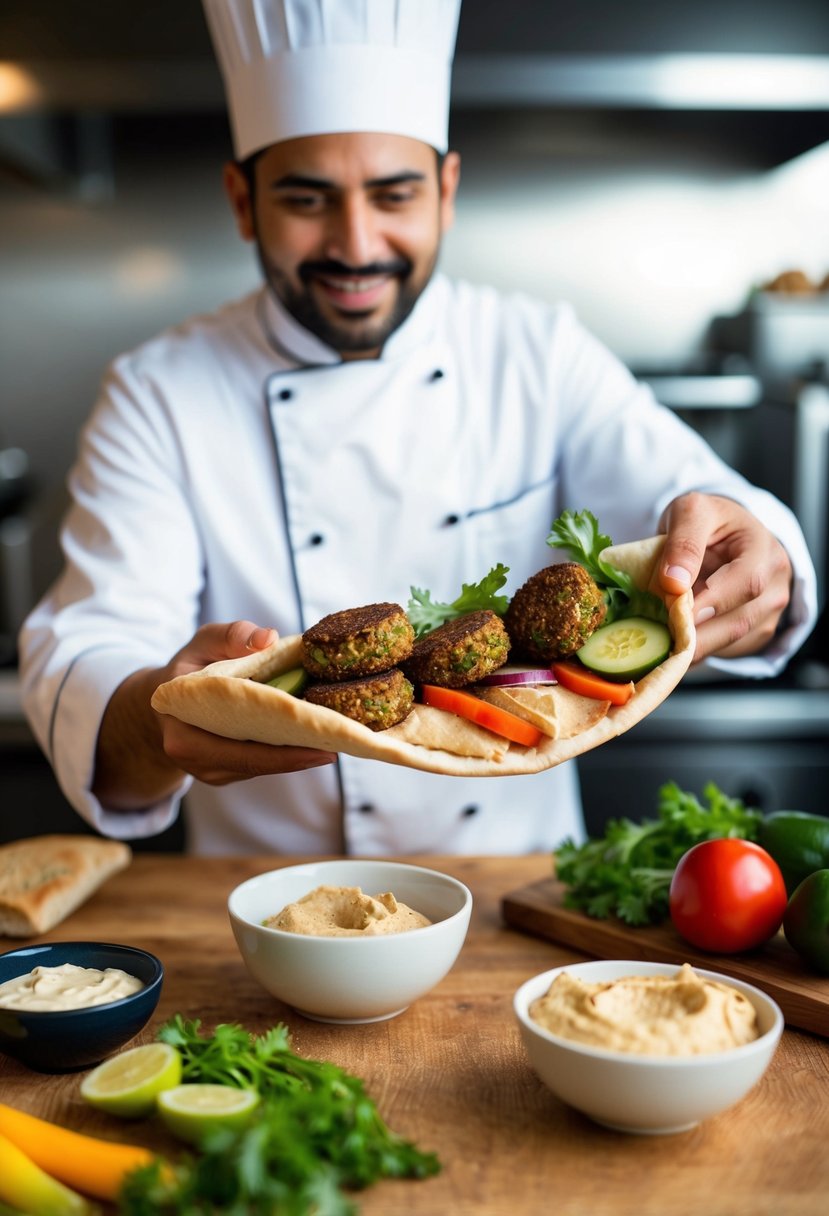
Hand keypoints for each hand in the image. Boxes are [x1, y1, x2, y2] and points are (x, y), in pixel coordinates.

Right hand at [157, 620, 336, 784]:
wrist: (165, 698)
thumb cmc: (186, 667)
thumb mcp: (202, 643)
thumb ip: (231, 636)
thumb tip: (268, 638)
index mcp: (186, 735)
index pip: (243, 751)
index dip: (286, 752)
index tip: (324, 744)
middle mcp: (197, 761)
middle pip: (259, 763)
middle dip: (302, 754)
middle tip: (344, 742)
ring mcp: (212, 771)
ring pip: (264, 765)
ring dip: (300, 752)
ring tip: (339, 738)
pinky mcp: (227, 771)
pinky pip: (262, 762)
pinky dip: (288, 750)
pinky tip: (317, 737)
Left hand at [655, 493, 792, 662]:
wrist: (723, 535)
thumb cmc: (708, 522)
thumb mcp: (692, 512)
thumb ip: (684, 542)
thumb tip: (674, 582)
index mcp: (763, 548)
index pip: (747, 581)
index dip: (712, 600)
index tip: (676, 609)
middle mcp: (775, 583)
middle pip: (739, 620)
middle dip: (695, 633)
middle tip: (658, 636)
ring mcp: (769, 612)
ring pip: (731, 641)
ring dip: (693, 647)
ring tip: (659, 641)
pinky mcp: (755, 633)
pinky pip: (726, 651)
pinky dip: (697, 651)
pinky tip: (672, 645)